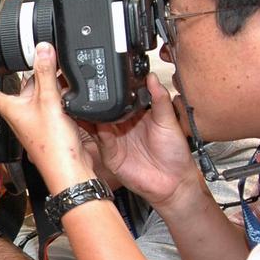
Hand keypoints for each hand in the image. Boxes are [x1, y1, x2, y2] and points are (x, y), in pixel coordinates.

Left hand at [0, 42, 93, 192]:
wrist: (69, 169)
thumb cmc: (51, 146)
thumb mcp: (48, 102)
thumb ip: (45, 74)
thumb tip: (41, 49)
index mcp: (11, 109)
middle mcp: (20, 115)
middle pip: (20, 89)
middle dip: (29, 74)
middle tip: (37, 56)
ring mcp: (34, 121)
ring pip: (37, 95)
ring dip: (46, 83)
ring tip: (56, 68)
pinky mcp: (49, 125)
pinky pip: (50, 104)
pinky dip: (58, 95)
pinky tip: (68, 91)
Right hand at [91, 74, 198, 207]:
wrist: (173, 182)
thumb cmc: (175, 155)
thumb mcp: (170, 121)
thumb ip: (160, 99)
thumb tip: (152, 78)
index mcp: (139, 116)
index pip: (123, 98)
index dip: (115, 89)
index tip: (107, 76)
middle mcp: (124, 126)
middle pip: (106, 109)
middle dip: (96, 99)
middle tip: (89, 86)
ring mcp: (115, 139)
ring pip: (97, 122)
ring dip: (90, 112)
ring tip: (84, 100)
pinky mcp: (110, 152)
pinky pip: (99, 138)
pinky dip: (93, 129)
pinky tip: (91, 120)